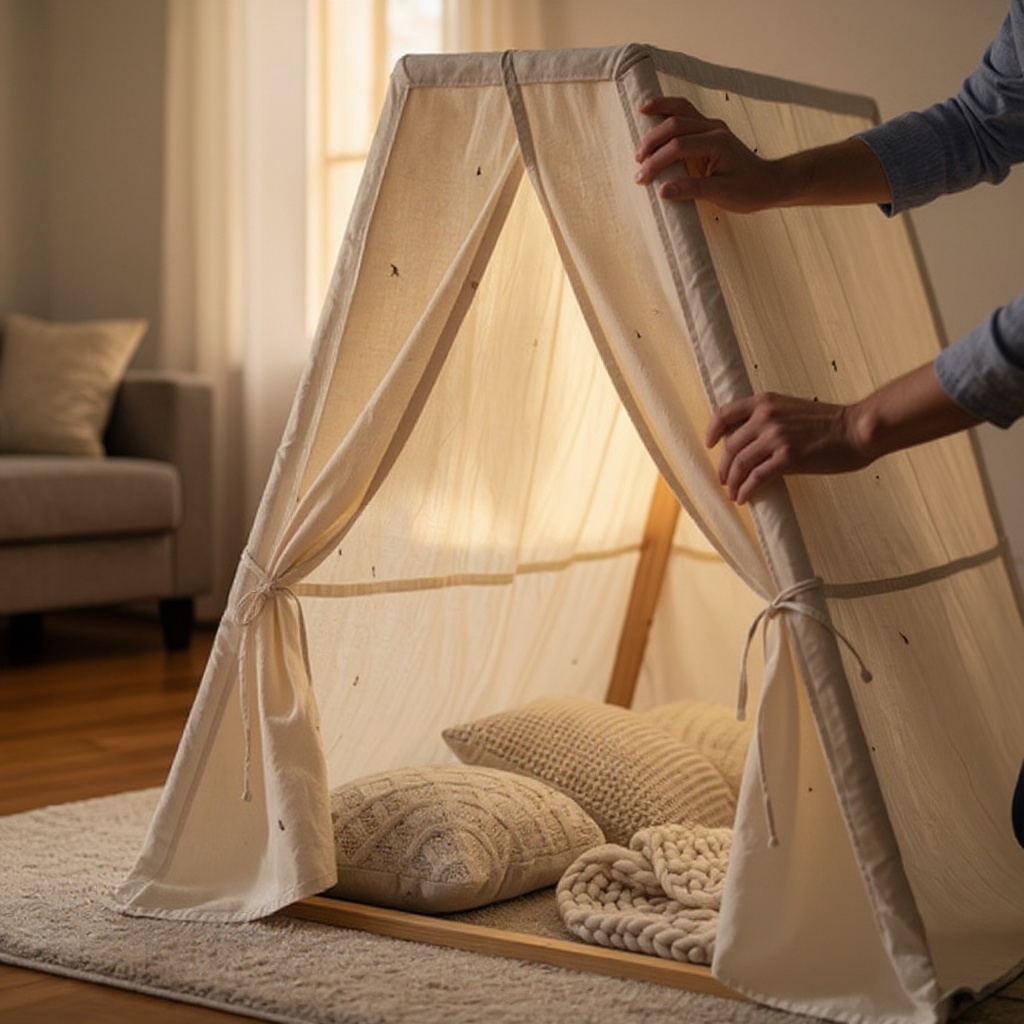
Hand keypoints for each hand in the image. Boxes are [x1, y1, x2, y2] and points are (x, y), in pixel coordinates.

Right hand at [634, 97, 782, 211]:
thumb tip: (663, 191)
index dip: (657, 162)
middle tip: (637, 161)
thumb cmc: (748, 190)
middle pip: (676, 124)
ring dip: (659, 111)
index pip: (678, 147)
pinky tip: (655, 110)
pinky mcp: (709, 129)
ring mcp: (712, 125)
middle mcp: (714, 128)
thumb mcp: (721, 194)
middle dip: (652, 141)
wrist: (768, 183)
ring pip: (681, 109)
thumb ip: (692, 189)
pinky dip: (669, 109)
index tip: (642, 179)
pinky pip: (686, 112)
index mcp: (717, 142)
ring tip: (640, 112)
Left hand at [705, 393, 867, 503]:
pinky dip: (746, 490)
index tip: (710, 445)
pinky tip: (744, 498)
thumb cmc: (828, 423)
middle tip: (724, 480)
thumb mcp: (791, 408)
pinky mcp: (788, 457)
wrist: (855, 431)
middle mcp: (766, 417)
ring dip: (733, 482)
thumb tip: (746, 440)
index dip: (713, 431)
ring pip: (741, 463)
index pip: (725, 413)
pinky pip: (757, 477)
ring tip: (733, 492)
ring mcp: (776, 437)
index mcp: (765, 402)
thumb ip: (768, 418)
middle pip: (731, 446)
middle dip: (724, 467)